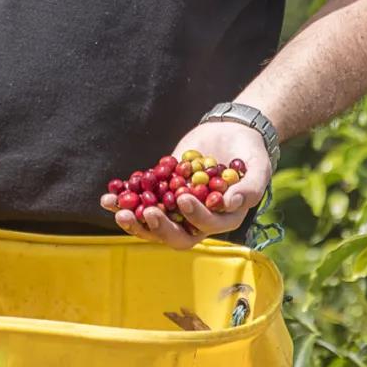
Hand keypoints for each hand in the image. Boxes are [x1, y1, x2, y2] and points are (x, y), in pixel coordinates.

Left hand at [99, 122, 271, 250]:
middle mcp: (197, 219)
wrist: (231, 131)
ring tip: (116, 209)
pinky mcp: (161, 191)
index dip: (194, 216)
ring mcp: (176, 207)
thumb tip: (230, 203)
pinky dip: (123, 200)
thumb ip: (251, 187)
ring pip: (154, 224)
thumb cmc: (250, 152)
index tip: (183, 198)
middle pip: (176, 235)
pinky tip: (108, 198)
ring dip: (133, 220)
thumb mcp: (258, 167)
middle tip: (143, 212)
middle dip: (157, 227)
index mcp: (222, 219)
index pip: (206, 226)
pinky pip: (140, 201)